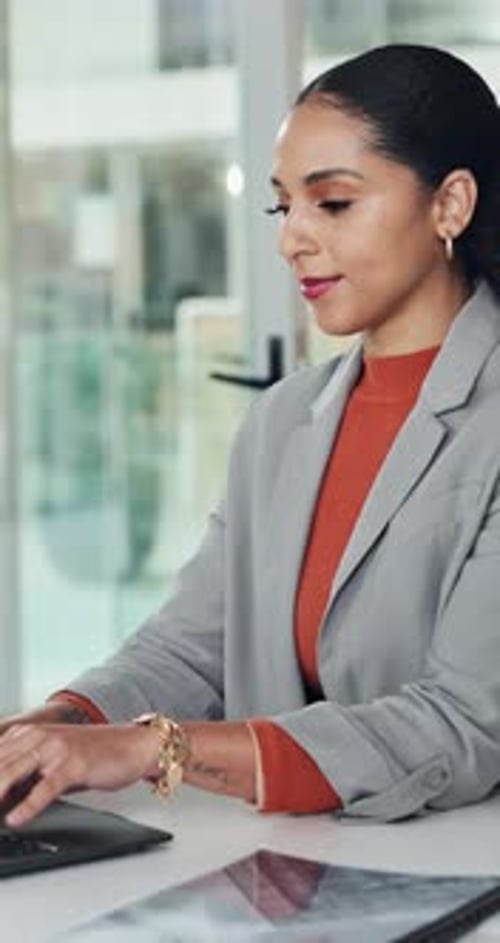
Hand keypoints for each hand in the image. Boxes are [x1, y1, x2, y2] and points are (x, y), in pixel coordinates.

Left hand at [0, 722, 158, 825]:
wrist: (132, 745)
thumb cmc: (93, 755)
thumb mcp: (52, 761)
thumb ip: (23, 775)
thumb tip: (1, 800)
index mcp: (28, 734)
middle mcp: (38, 737)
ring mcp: (55, 749)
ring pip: (13, 772)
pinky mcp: (73, 764)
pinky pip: (45, 787)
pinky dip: (28, 805)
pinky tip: (16, 819)